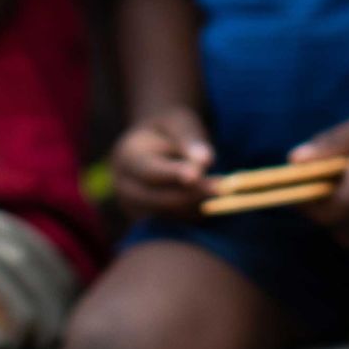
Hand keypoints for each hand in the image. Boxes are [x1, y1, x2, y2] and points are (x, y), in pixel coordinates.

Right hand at [111, 105, 216, 219]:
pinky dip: (193, 215)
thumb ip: (190, 140)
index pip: (149, 170)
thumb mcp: (180, 124)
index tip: (197, 175)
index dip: (173, 174)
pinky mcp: (146, 221)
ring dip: (196, 206)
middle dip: (192, 194)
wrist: (156, 141)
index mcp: (127, 156)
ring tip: (222, 190)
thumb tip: (205, 162)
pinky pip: (172, 224)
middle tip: (224, 187)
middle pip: (157, 199)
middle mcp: (124, 185)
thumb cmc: (170, 128)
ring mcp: (133, 207)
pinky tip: (211, 201)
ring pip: (167, 215)